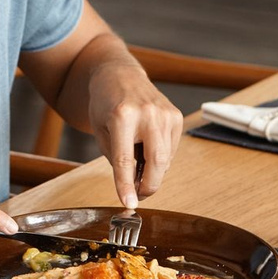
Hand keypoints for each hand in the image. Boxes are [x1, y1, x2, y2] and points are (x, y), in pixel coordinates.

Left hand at [88, 63, 182, 206]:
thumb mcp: (101, 132)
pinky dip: (160, 156)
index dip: (127, 186)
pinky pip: (171, 149)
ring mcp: (166, 113)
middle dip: (149, 186)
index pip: (126, 160)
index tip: (130, 204)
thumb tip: (135, 187)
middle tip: (138, 194)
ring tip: (137, 161)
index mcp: (123, 116)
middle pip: (156, 162)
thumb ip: (117, 160)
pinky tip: (147, 146)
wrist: (120, 75)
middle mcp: (148, 113)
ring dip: (152, 170)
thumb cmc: (106, 104)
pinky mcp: (176, 115)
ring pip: (166, 159)